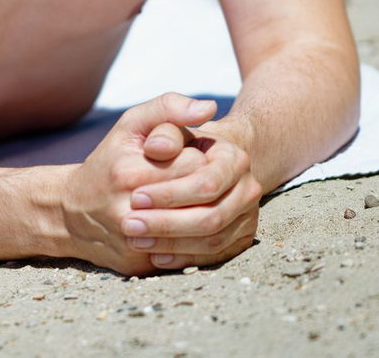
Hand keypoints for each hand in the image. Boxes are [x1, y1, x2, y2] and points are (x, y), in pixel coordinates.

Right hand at [60, 93, 217, 274]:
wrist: (71, 213)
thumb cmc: (109, 162)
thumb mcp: (130, 126)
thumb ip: (168, 108)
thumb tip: (210, 107)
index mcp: (131, 173)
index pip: (195, 165)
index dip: (201, 158)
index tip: (193, 156)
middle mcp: (130, 211)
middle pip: (200, 198)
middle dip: (206, 186)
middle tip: (200, 181)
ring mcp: (135, 243)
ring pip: (198, 233)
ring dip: (206, 215)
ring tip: (198, 202)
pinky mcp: (139, 266)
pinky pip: (185, 258)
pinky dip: (196, 243)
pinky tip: (192, 228)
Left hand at [121, 117, 261, 269]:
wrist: (196, 163)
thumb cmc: (174, 143)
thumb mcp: (163, 125)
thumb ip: (162, 119)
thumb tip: (159, 145)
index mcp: (234, 158)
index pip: (204, 184)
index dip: (169, 194)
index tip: (135, 197)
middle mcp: (248, 188)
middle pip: (211, 217)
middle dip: (167, 224)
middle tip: (130, 225)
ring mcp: (246, 216)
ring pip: (213, 241)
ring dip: (172, 245)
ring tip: (136, 241)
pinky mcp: (239, 239)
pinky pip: (214, 257)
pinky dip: (184, 259)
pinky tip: (154, 256)